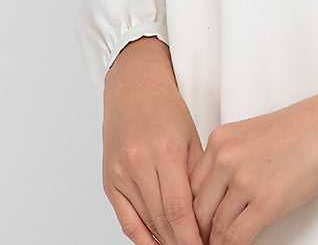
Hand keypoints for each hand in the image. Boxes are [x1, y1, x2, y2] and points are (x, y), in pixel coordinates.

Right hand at [102, 36, 204, 244]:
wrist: (134, 88)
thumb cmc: (166, 109)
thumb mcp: (191, 137)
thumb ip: (197, 176)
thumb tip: (207, 215)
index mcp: (165, 151)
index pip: (179, 208)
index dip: (192, 235)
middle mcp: (139, 163)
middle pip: (161, 219)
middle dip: (182, 241)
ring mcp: (120, 173)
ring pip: (145, 222)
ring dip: (165, 241)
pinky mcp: (109, 181)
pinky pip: (126, 220)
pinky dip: (141, 237)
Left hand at [190, 86, 317, 244]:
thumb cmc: (302, 128)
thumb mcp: (252, 136)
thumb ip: (230, 160)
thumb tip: (219, 196)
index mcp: (220, 140)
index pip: (191, 186)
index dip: (191, 213)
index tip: (195, 226)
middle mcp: (225, 158)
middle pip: (197, 209)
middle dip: (200, 231)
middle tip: (203, 241)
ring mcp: (244, 180)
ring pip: (215, 227)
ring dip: (216, 242)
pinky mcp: (266, 201)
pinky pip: (236, 237)